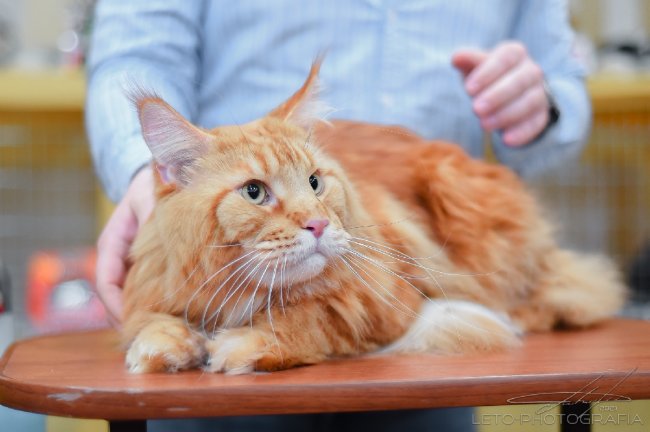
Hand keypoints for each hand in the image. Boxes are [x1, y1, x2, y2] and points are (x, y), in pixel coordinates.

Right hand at [96, 166, 154, 325]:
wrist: (163, 173)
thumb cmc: (154, 184)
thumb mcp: (151, 196)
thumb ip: (154, 215)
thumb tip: (169, 238)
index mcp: (112, 242)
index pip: (105, 282)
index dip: (115, 306)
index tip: (133, 321)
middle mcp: (118, 258)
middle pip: (116, 299)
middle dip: (131, 319)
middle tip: (152, 337)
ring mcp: (132, 265)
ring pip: (132, 298)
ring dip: (145, 316)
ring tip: (165, 333)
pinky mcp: (149, 267)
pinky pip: (149, 291)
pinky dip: (158, 305)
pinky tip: (177, 316)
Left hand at [452, 41, 549, 146]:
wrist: (506, 94)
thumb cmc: (487, 77)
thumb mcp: (475, 67)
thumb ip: (468, 62)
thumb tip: (456, 58)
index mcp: (515, 53)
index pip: (505, 58)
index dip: (487, 73)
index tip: (468, 89)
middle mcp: (531, 71)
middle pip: (519, 81)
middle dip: (497, 96)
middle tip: (476, 109)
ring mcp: (539, 93)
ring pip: (529, 102)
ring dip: (506, 114)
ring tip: (484, 124)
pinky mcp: (541, 115)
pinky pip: (535, 123)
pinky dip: (522, 132)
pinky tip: (506, 140)